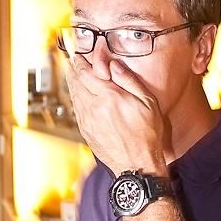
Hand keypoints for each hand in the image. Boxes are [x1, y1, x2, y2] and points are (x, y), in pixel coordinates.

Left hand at [66, 55, 166, 175]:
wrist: (137, 165)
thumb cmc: (146, 137)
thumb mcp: (147, 102)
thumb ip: (129, 80)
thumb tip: (114, 65)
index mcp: (109, 97)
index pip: (87, 72)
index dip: (81, 61)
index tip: (80, 55)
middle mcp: (94, 108)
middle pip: (75, 82)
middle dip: (73, 69)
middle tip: (73, 61)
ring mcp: (87, 121)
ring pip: (74, 95)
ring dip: (72, 83)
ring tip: (74, 74)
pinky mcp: (85, 131)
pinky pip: (76, 109)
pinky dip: (76, 98)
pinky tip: (80, 96)